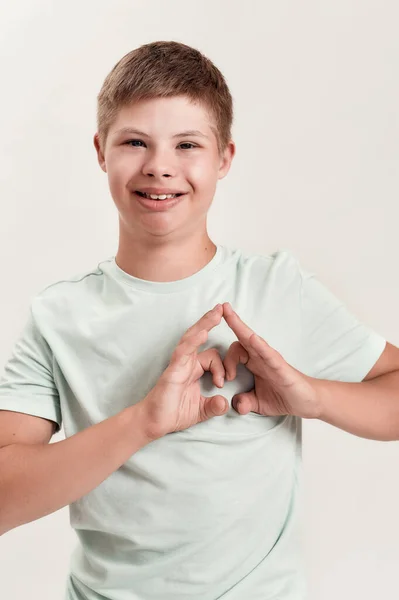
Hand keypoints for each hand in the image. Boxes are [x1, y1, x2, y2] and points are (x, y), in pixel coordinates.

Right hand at [140, 304, 228, 439]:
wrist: (155, 423)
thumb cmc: (174, 413)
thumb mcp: (202, 411)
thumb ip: (214, 406)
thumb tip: (225, 404)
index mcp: (194, 368)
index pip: (213, 357)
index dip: (222, 367)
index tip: (223, 384)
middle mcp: (186, 362)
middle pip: (199, 336)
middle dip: (211, 321)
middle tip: (222, 307)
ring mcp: (178, 364)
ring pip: (191, 338)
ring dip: (204, 324)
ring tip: (216, 312)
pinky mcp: (173, 370)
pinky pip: (183, 352)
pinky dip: (193, 342)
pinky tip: (203, 332)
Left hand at [222, 302, 319, 418]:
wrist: (307, 402)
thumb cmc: (283, 396)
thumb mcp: (258, 403)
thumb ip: (245, 403)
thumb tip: (235, 405)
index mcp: (253, 362)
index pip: (235, 351)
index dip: (224, 361)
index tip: (222, 381)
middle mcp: (260, 356)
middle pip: (243, 336)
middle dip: (231, 320)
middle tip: (219, 306)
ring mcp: (270, 359)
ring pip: (252, 339)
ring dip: (240, 326)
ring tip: (228, 313)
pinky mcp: (280, 367)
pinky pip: (268, 354)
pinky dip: (259, 346)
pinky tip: (251, 339)